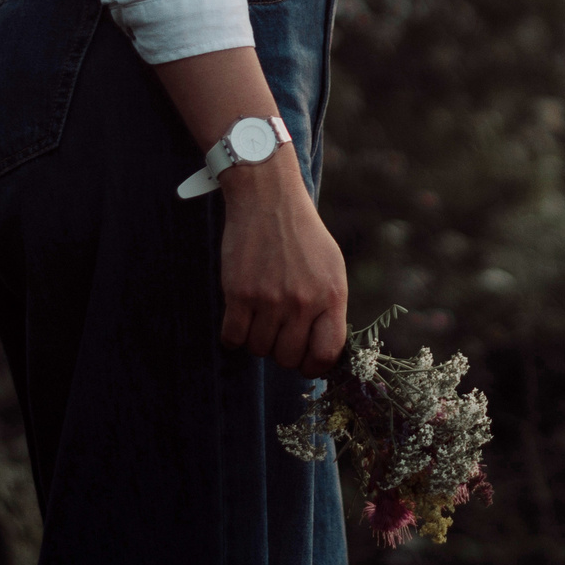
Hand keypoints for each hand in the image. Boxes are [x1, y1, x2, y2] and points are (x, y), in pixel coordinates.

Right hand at [216, 146, 348, 375]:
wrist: (268, 199)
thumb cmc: (302, 235)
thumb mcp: (331, 268)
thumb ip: (329, 308)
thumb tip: (324, 352)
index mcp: (331, 295)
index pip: (327, 354)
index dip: (314, 365)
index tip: (305, 360)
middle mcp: (303, 301)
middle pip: (288, 357)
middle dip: (282, 351)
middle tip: (278, 331)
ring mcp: (270, 299)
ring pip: (259, 349)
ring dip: (257, 340)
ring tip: (260, 316)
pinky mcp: (239, 294)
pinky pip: (233, 338)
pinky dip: (234, 335)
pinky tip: (240, 317)